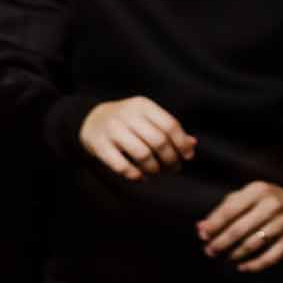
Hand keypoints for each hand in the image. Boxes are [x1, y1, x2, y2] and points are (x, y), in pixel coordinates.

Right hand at [79, 96, 196, 179]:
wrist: (89, 119)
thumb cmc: (127, 122)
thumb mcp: (147, 118)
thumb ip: (169, 130)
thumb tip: (192, 145)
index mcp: (142, 105)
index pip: (170, 125)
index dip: (182, 144)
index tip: (187, 156)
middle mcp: (126, 114)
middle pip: (158, 141)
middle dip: (170, 159)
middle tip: (173, 168)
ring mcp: (111, 129)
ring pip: (142, 154)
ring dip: (153, 168)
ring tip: (155, 171)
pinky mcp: (99, 145)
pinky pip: (121, 165)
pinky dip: (134, 174)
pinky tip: (139, 176)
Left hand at [198, 181, 282, 270]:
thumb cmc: (259, 201)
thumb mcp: (241, 198)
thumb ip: (220, 212)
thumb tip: (201, 229)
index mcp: (258, 190)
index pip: (230, 210)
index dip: (214, 225)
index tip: (203, 236)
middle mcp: (274, 204)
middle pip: (241, 228)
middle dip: (221, 242)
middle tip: (209, 251)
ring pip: (255, 243)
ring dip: (236, 254)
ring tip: (224, 257)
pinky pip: (273, 256)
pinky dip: (256, 264)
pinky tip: (242, 267)